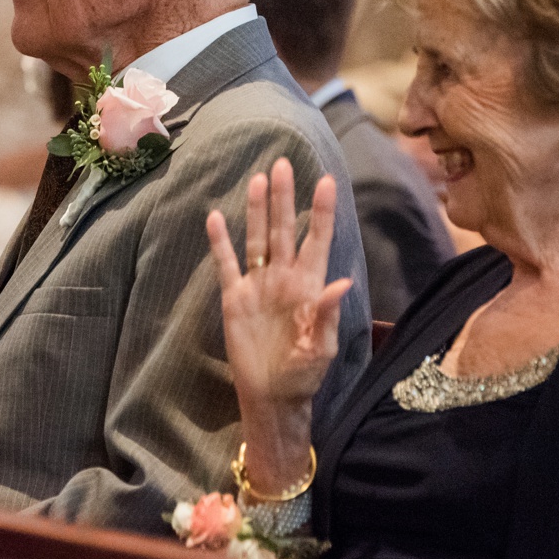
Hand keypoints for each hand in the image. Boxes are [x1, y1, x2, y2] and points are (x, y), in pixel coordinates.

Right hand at [206, 158, 351, 414]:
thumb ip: (328, 314)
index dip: (322, 211)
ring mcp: (258, 285)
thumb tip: (343, 283)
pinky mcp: (235, 297)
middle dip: (284, 197)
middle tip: (283, 164)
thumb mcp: (322, 348)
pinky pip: (227, 264)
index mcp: (309, 285)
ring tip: (257, 179)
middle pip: (284, 229)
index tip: (327, 180)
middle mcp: (284, 277)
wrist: (271, 395)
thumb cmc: (304, 374)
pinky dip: (221, 242)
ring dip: (256, 210)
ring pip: (257, 238)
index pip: (318, 240)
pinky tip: (215, 217)